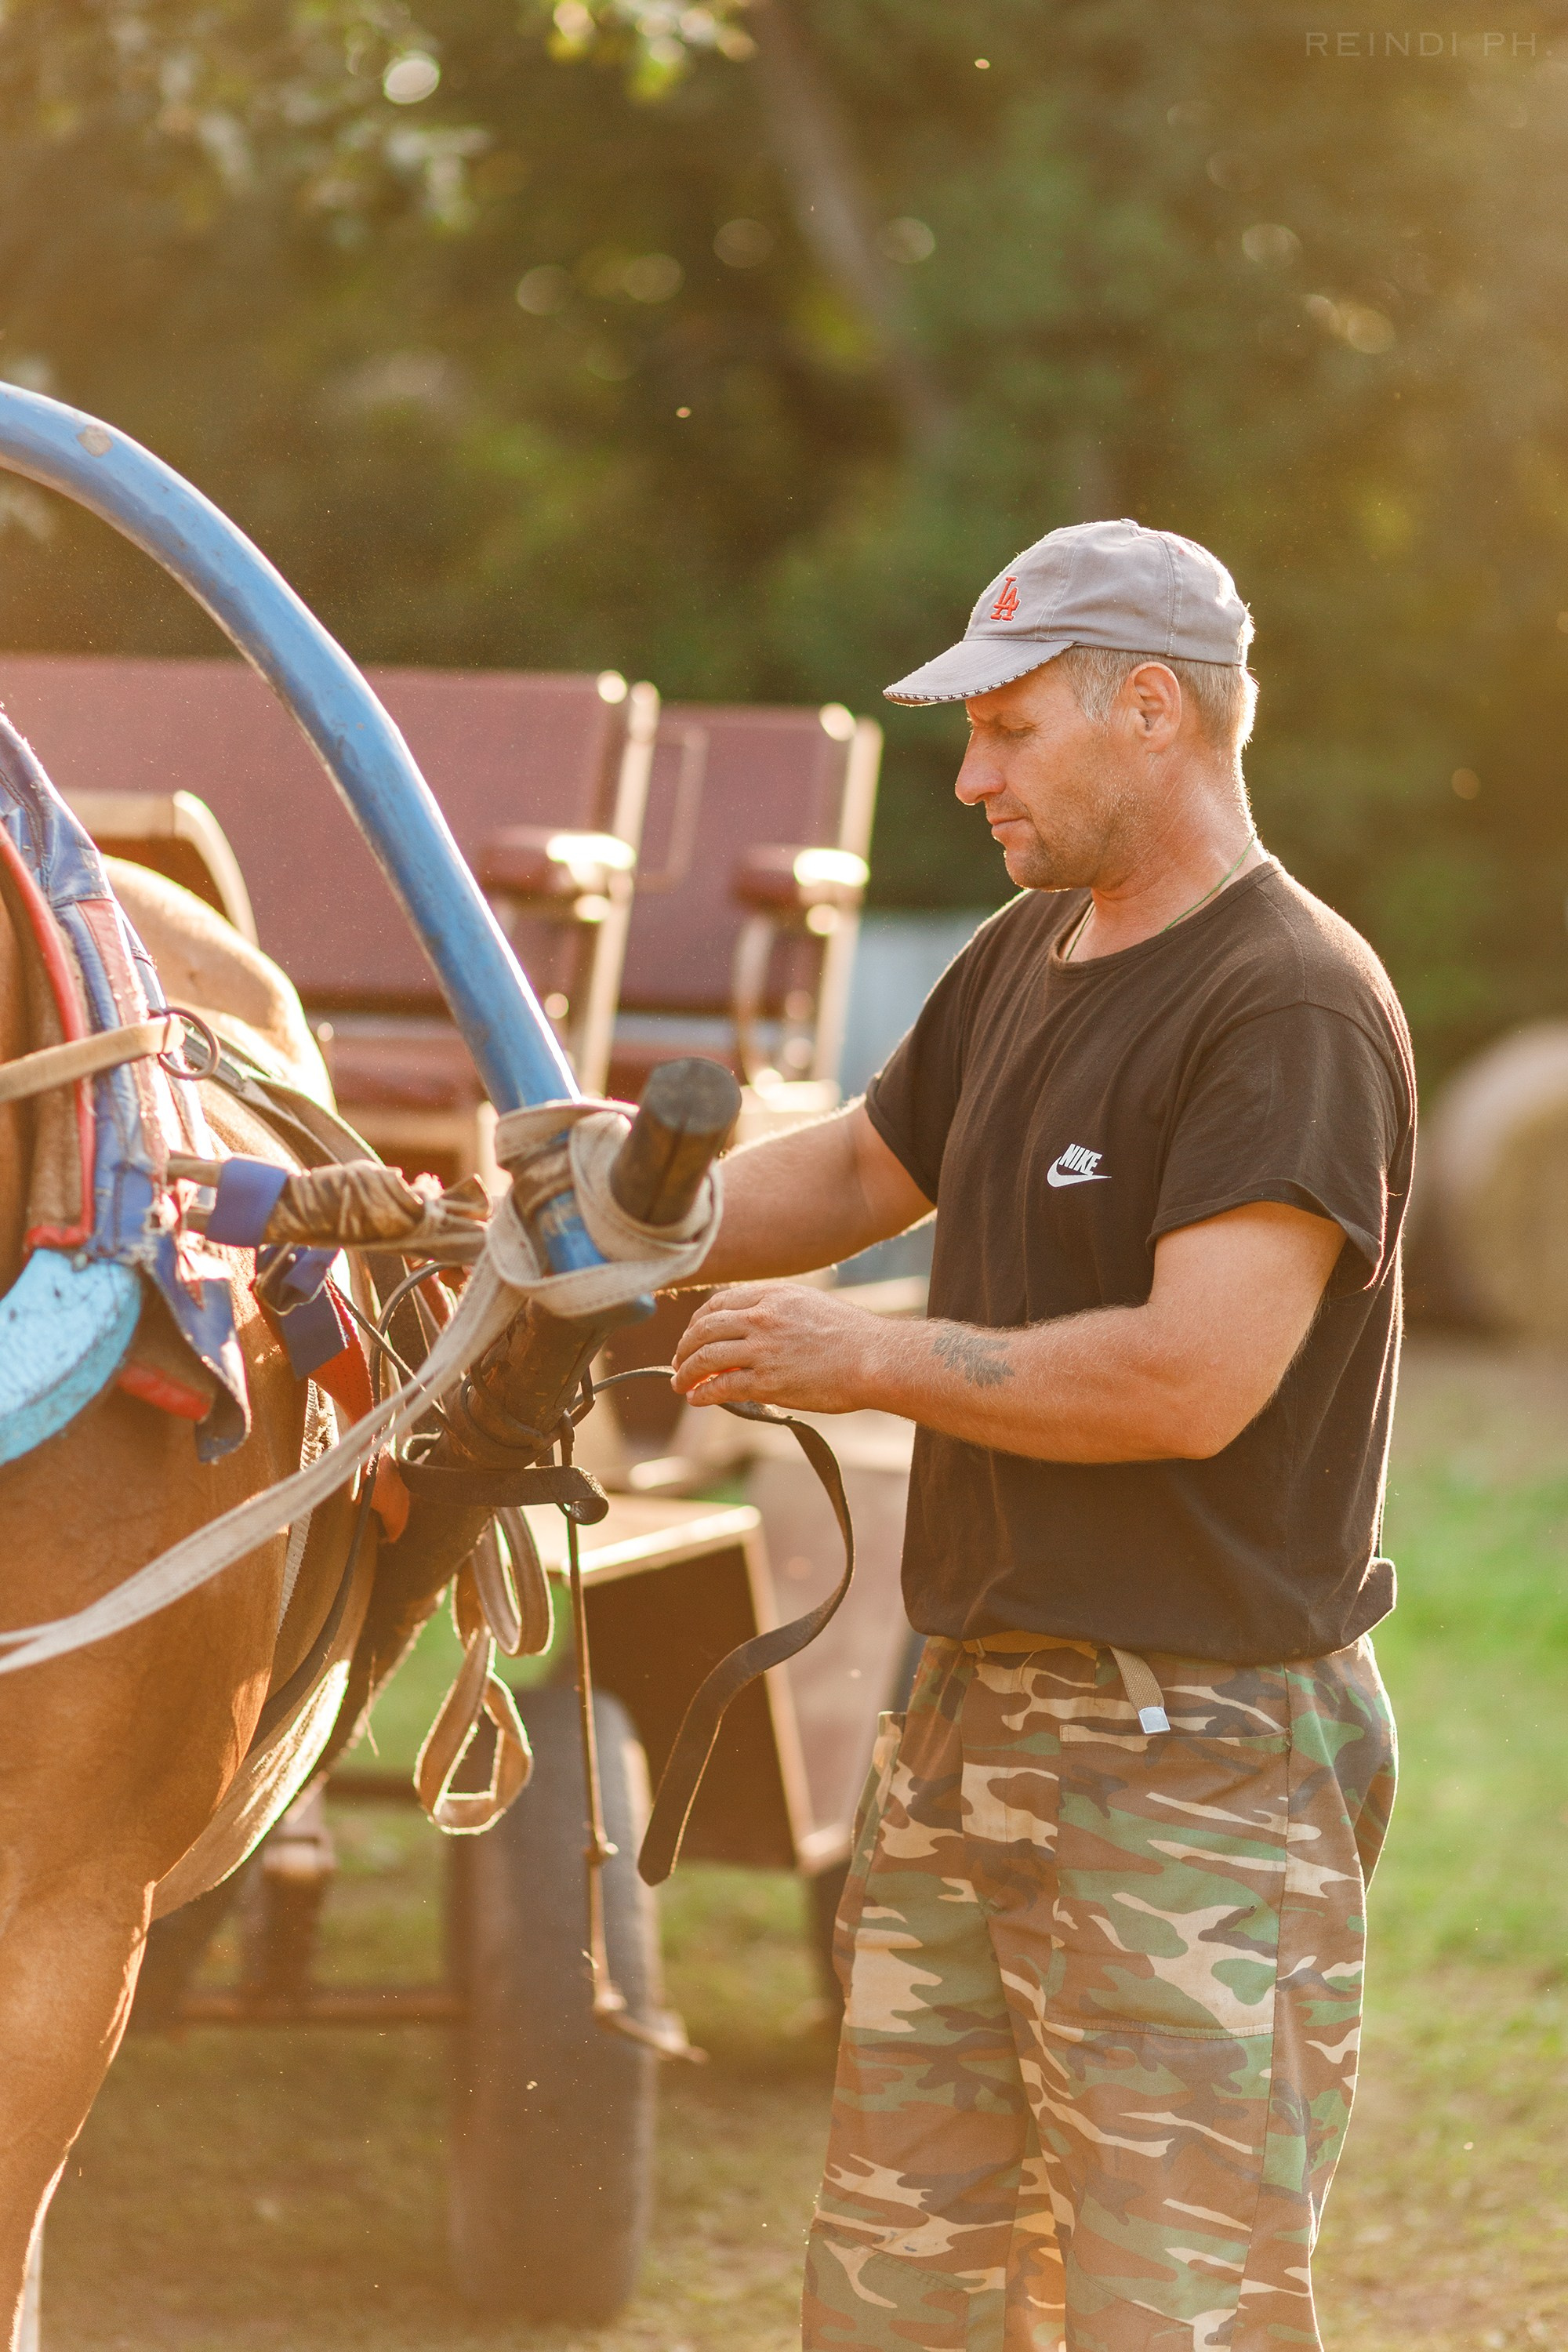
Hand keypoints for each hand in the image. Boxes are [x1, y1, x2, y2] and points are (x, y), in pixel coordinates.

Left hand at [671, 1283, 889, 1415]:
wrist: (875, 1358)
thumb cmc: (851, 1336)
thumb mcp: (809, 1305)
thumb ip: (777, 1311)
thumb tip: (750, 1327)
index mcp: (772, 1296)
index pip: (719, 1303)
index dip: (699, 1321)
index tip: (693, 1335)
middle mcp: (762, 1317)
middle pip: (705, 1328)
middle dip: (685, 1346)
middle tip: (679, 1361)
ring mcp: (763, 1349)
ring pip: (706, 1357)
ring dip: (686, 1372)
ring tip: (680, 1383)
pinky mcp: (768, 1381)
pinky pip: (723, 1386)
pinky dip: (704, 1393)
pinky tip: (698, 1399)